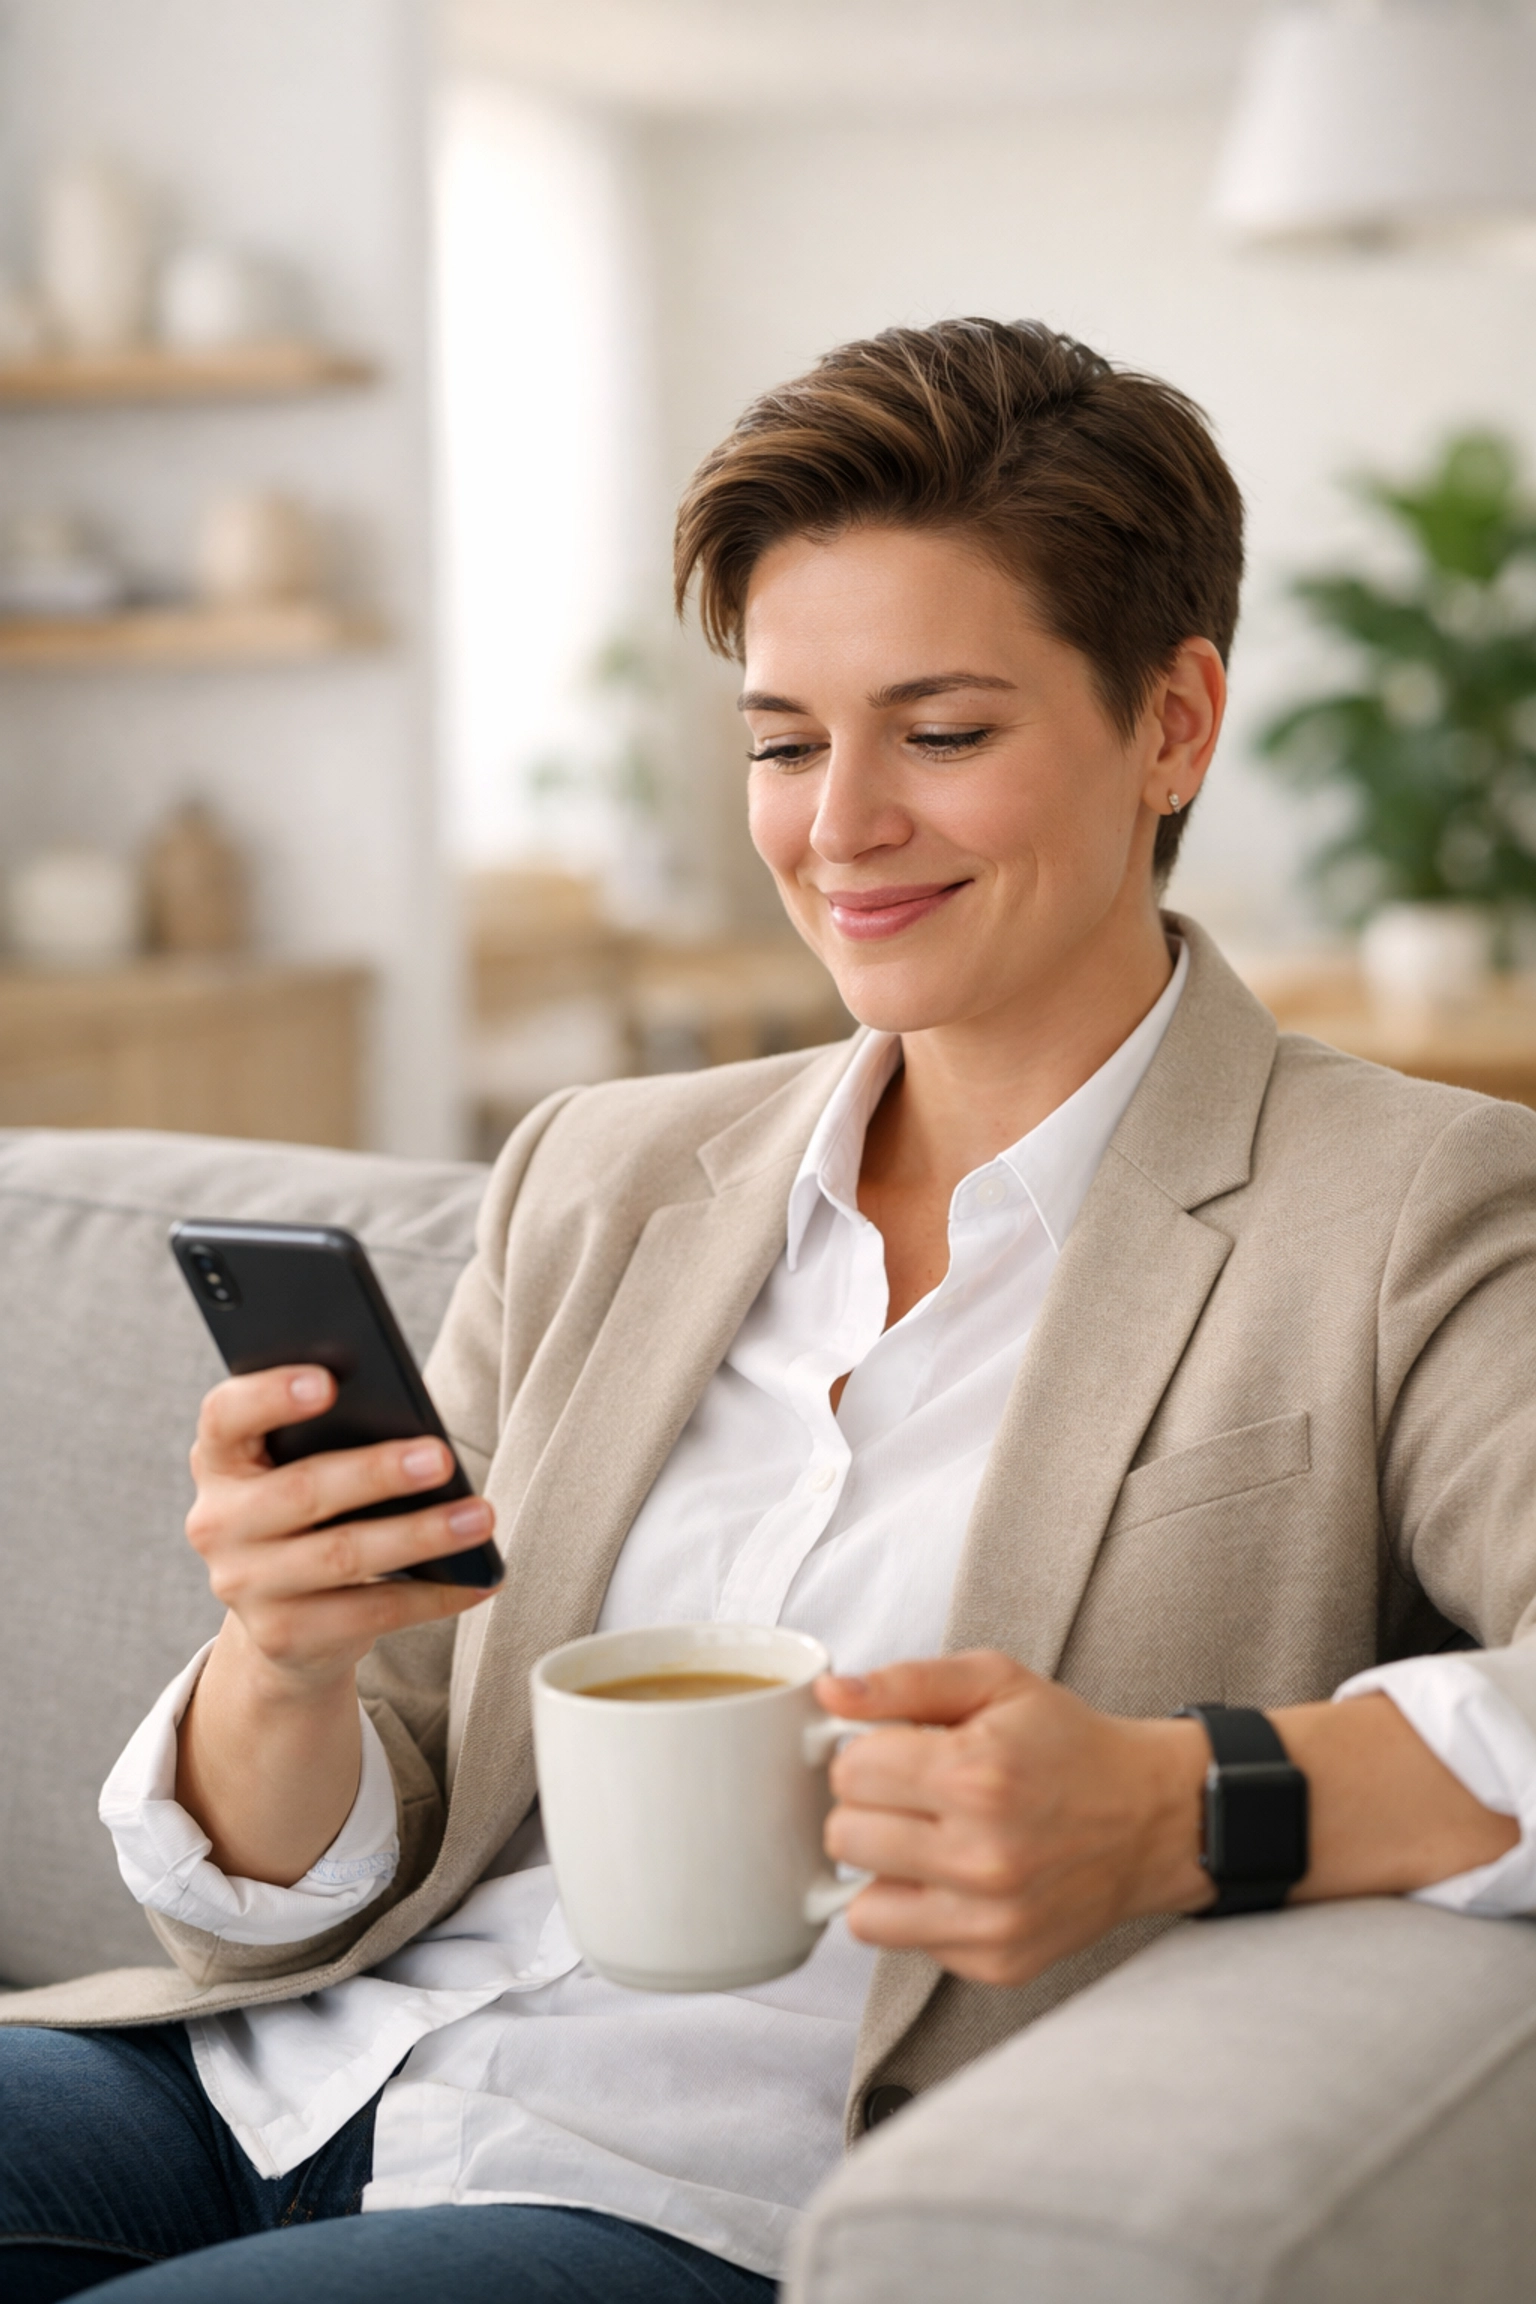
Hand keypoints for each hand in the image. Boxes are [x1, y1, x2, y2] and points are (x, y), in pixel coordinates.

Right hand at [187, 1364, 496, 1698]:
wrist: (284, 1619)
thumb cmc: (312, 1511)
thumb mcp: (302, 1467)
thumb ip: (333, 1438)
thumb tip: (415, 1429)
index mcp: (220, 1459)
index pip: (226, 1415)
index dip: (270, 1395)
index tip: (329, 1381)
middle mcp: (217, 1522)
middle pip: (302, 1491)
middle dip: (377, 1473)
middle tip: (442, 1458)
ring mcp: (243, 1585)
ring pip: (342, 1555)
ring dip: (421, 1535)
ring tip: (480, 1517)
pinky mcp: (282, 1636)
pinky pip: (370, 1613)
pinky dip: (433, 1595)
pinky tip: (478, 1579)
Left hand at [817, 1652, 1209, 1985]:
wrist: (1152, 1819)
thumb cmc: (1069, 1744)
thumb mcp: (995, 1682)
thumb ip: (905, 1682)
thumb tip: (830, 1692)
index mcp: (976, 1775)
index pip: (848, 1772)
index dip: (864, 1755)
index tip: (896, 1754)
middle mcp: (982, 1856)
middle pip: (844, 1838)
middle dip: (867, 1809)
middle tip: (911, 1797)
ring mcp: (991, 1921)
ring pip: (861, 1909)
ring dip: (883, 1871)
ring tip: (926, 1841)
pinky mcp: (998, 1964)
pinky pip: (909, 1945)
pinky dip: (923, 1912)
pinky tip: (962, 1880)